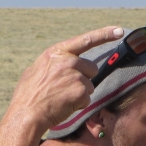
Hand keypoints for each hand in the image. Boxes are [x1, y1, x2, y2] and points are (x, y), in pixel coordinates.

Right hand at [8, 26, 123, 131]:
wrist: (26, 114)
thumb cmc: (27, 95)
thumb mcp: (35, 70)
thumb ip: (52, 63)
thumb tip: (59, 63)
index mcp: (56, 52)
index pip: (85, 40)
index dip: (105, 34)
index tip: (120, 30)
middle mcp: (68, 61)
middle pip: (91, 68)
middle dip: (83, 79)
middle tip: (65, 90)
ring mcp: (76, 75)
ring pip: (89, 86)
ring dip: (79, 94)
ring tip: (61, 99)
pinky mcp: (81, 91)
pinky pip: (86, 99)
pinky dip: (78, 105)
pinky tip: (63, 106)